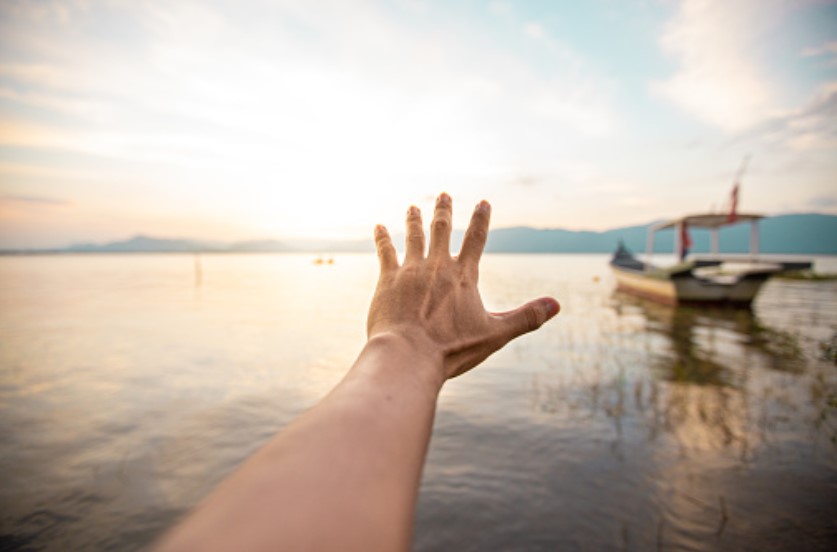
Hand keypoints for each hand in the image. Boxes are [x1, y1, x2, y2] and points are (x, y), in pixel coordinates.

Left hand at [368, 193, 559, 379]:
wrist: (409, 355)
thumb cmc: (452, 349)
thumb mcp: (495, 334)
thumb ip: (526, 317)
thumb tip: (557, 305)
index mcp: (464, 276)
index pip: (476, 239)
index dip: (480, 219)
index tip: (483, 202)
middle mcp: (437, 266)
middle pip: (442, 229)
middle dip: (444, 210)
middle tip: (444, 194)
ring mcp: (411, 270)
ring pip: (413, 236)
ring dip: (414, 220)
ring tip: (413, 207)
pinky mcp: (387, 280)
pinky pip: (385, 252)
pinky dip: (382, 238)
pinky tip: (378, 227)